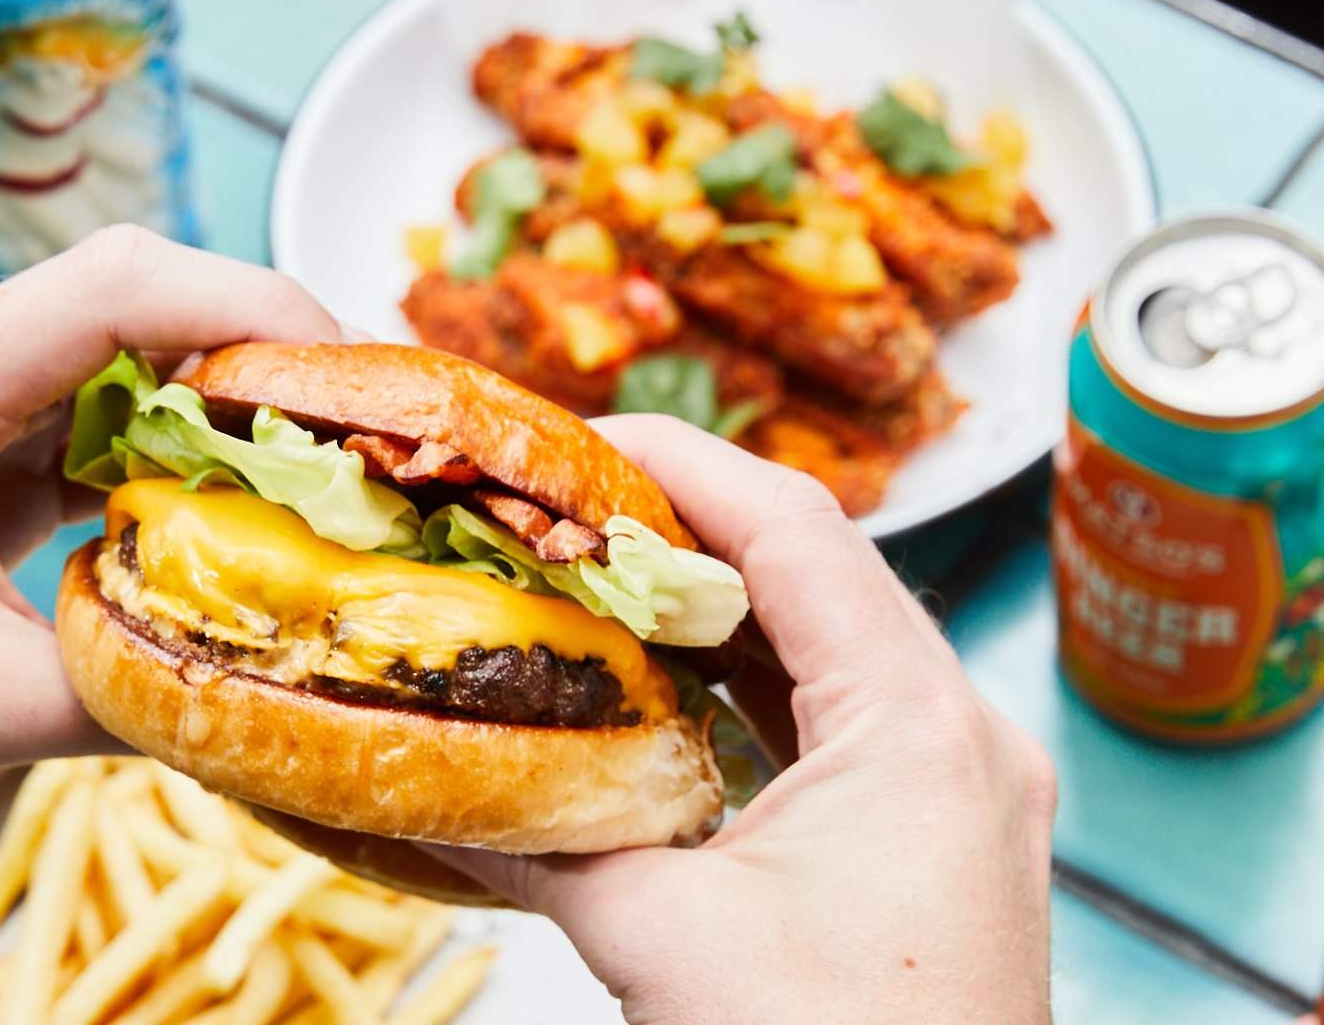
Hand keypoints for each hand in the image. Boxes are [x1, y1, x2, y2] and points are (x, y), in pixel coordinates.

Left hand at [0, 227, 347, 854]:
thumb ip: (129, 694)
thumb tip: (267, 693)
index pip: (127, 287)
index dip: (255, 308)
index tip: (351, 373)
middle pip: (133, 305)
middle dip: (254, 358)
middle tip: (357, 436)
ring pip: (112, 367)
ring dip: (208, 415)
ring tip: (310, 480)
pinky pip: (76, 427)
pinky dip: (152, 463)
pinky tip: (214, 521)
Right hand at [427, 414, 1058, 1023]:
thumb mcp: (662, 938)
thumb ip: (541, 843)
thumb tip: (423, 790)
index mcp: (921, 723)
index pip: (797, 528)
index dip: (679, 465)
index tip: (572, 444)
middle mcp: (960, 738)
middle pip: (814, 575)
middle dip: (680, 533)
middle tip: (558, 512)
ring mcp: (955, 793)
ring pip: (823, 651)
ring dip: (708, 615)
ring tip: (589, 586)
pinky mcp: (929, 845)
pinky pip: (832, 727)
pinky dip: (740, 696)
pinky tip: (654, 697)